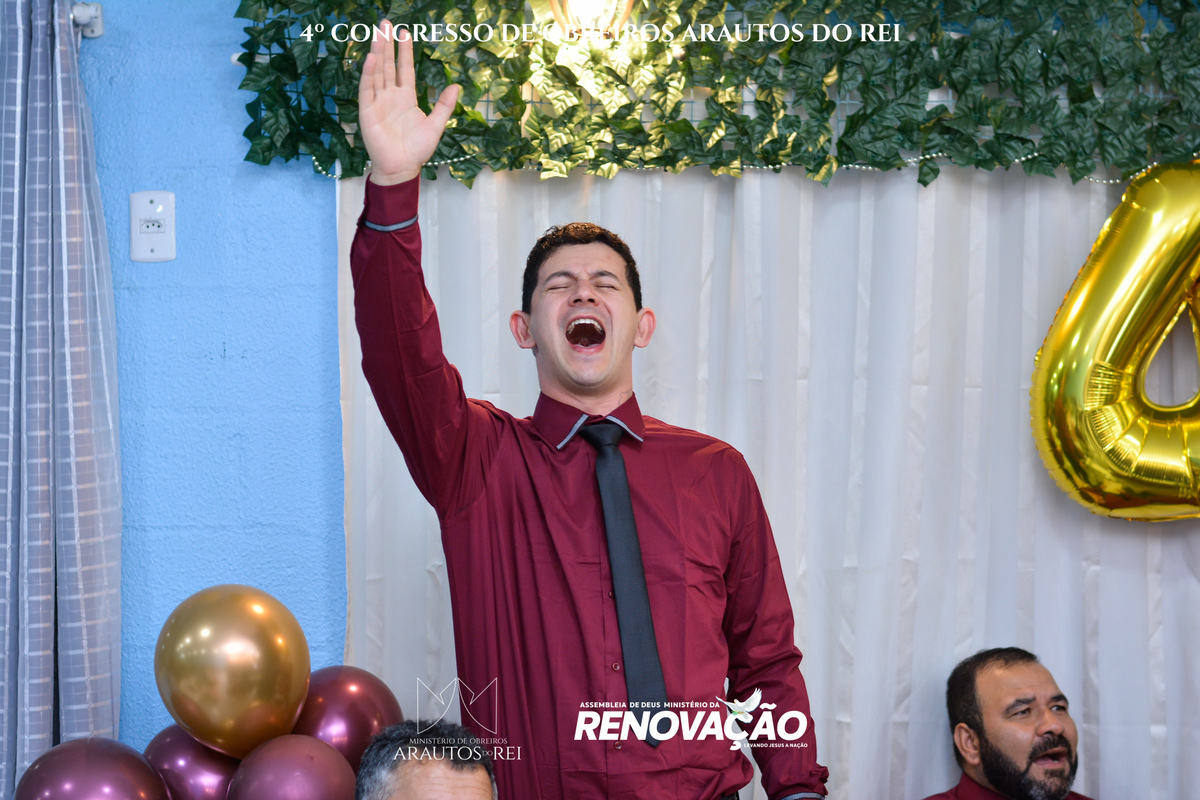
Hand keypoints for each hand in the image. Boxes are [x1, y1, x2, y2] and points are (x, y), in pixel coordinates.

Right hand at [358, 21, 459, 184]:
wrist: (402, 168)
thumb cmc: (417, 150)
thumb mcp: (436, 125)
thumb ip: (444, 106)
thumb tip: (456, 86)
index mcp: (406, 98)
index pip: (404, 69)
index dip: (404, 51)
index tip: (405, 33)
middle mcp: (390, 97)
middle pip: (388, 65)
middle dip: (387, 44)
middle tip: (385, 23)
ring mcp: (378, 103)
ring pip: (378, 73)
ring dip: (378, 53)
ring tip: (378, 33)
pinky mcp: (367, 112)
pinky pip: (367, 90)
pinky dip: (369, 74)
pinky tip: (372, 59)